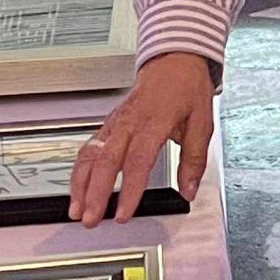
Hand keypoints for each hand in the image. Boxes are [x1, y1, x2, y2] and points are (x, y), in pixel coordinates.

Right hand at [68, 53, 214, 224]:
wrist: (174, 60)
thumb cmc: (187, 87)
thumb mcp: (203, 122)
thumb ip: (194, 160)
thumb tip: (189, 190)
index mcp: (154, 122)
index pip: (137, 162)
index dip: (128, 190)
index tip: (123, 213)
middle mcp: (129, 123)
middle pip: (105, 162)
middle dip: (94, 193)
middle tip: (90, 219)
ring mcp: (116, 122)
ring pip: (90, 154)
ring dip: (80, 184)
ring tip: (77, 209)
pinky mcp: (109, 124)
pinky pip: (89, 147)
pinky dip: (79, 170)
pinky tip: (77, 187)